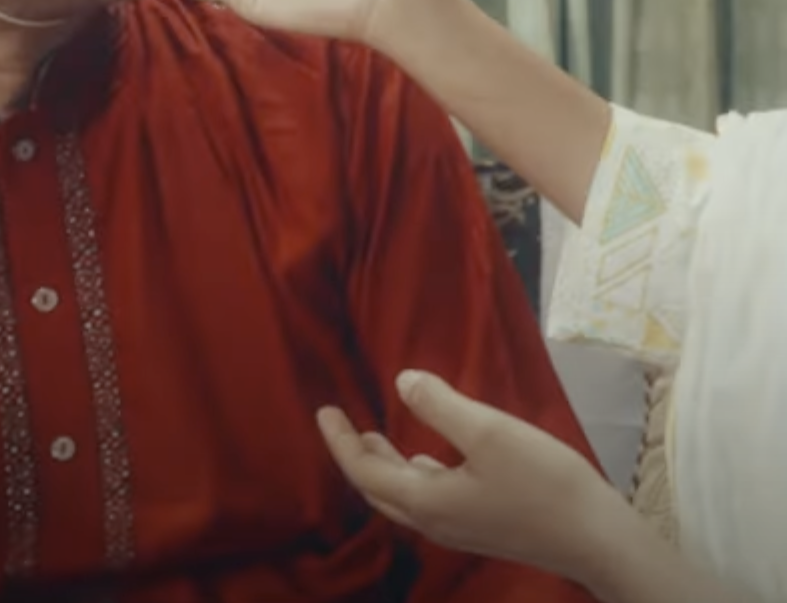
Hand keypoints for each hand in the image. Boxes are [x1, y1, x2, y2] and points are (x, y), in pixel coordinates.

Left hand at [317, 369, 633, 585]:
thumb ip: (441, 406)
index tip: (325, 411)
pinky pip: (428, 500)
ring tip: (373, 437)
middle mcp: (433, 521)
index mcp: (425, 500)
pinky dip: (413, 475)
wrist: (597, 540)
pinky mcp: (481, 527)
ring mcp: (458, 528)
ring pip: (403, 496)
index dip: (340, 441)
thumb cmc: (544, 483)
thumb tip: (403, 381)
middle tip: (340, 422)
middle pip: (377, 488)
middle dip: (355, 455)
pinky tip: (426, 461)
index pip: (364, 471)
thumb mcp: (490, 433)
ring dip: (383, 466)